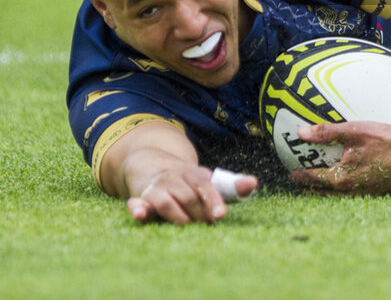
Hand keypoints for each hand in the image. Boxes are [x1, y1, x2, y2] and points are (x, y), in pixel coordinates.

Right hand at [127, 165, 258, 223]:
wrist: (150, 163)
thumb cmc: (187, 181)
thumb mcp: (208, 181)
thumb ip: (231, 186)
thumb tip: (254, 183)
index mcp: (195, 174)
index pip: (205, 186)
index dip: (213, 200)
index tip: (219, 216)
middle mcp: (175, 178)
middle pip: (188, 198)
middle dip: (198, 214)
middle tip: (206, 226)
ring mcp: (157, 188)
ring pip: (167, 202)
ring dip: (177, 216)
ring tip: (186, 226)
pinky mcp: (140, 198)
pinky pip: (137, 203)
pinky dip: (137, 209)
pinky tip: (140, 215)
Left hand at [290, 121, 390, 194]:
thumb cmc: (387, 140)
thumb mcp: (355, 130)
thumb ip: (327, 132)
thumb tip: (301, 132)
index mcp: (342, 177)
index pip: (314, 178)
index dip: (300, 175)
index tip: (290, 172)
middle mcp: (351, 191)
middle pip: (322, 193)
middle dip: (309, 187)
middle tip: (300, 181)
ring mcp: (364, 196)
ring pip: (337, 198)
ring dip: (325, 192)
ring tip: (318, 185)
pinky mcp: (376, 196)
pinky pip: (352, 197)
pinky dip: (342, 193)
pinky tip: (345, 184)